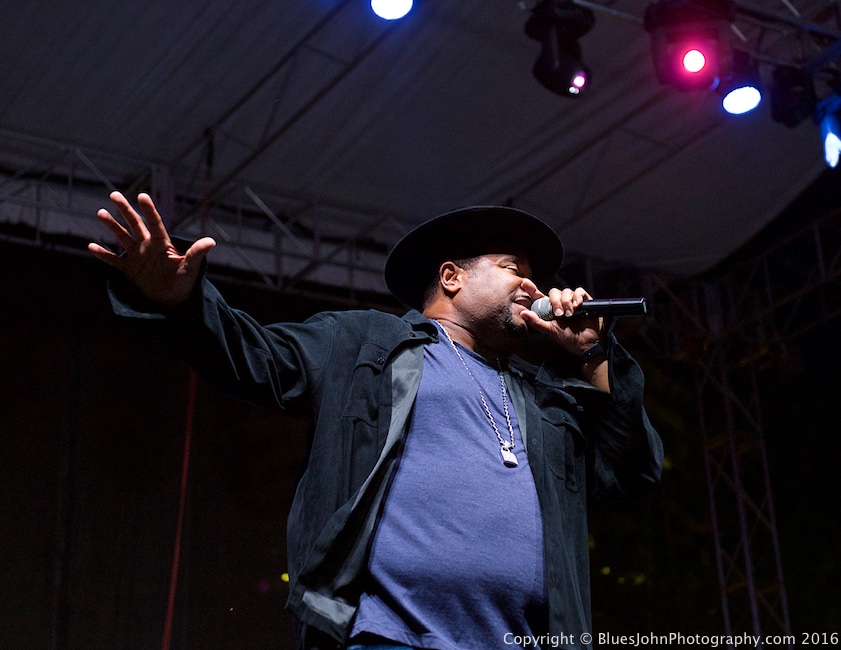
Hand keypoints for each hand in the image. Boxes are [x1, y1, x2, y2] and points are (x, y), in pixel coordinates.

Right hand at [88, 191, 215, 306]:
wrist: (173, 299)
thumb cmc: (184, 282)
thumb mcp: (191, 268)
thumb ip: (197, 253)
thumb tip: (212, 241)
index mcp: (162, 244)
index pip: (155, 223)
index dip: (149, 210)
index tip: (142, 196)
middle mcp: (148, 246)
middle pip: (135, 224)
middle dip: (125, 210)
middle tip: (114, 194)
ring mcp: (137, 256)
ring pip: (123, 237)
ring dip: (112, 226)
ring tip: (101, 212)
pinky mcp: (129, 269)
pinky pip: (114, 260)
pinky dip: (103, 254)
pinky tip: (91, 246)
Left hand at [520, 283, 603, 357]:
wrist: (587, 344)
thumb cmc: (569, 338)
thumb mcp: (551, 330)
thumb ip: (537, 322)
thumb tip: (523, 313)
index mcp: (550, 310)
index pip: (539, 297)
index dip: (532, 289)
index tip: (524, 283)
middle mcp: (560, 304)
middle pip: (553, 292)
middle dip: (555, 301)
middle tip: (560, 314)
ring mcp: (572, 302)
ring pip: (566, 291)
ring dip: (567, 302)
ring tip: (570, 314)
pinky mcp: (584, 301)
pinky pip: (579, 291)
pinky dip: (577, 297)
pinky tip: (578, 305)